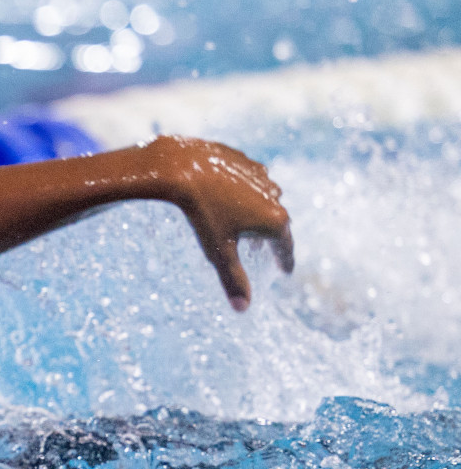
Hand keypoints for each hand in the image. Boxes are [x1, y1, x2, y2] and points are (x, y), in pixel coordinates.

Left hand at [152, 137, 293, 310]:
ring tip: (246, 222)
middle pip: (277, 221)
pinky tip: (230, 195)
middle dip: (272, 236)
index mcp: (274, 220)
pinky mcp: (244, 160)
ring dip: (259, 210)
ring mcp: (261, 175)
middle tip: (268, 248)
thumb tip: (243, 309)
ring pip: (265, 198)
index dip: (285, 260)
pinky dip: (244, 190)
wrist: (182, 168)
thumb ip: (232, 279)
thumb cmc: (201, 214)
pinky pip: (248, 180)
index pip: (285, 246)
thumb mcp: (217, 251)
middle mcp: (275, 196)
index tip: (285, 270)